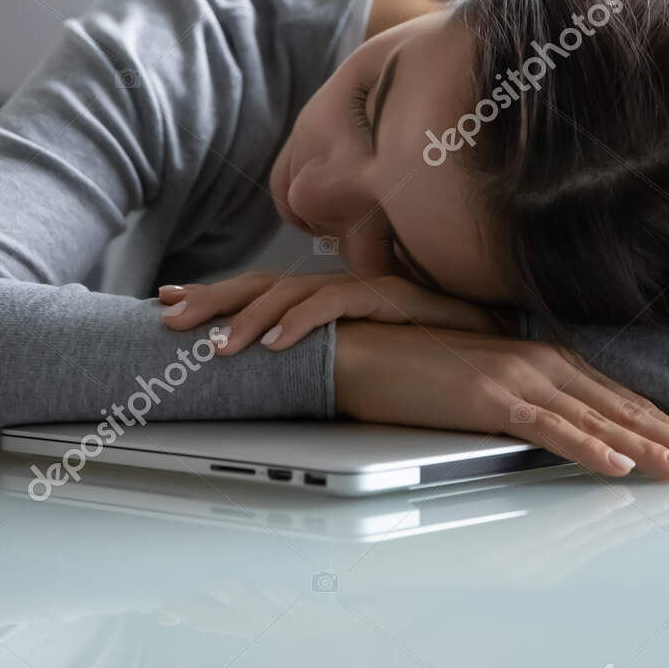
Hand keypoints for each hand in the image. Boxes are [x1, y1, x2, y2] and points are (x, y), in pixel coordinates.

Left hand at [158, 270, 499, 353]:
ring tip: (218, 346)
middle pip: (263, 284)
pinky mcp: (392, 295)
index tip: (169, 300)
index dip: (217, 294)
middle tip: (168, 316)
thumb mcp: (367, 360)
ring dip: (251, 318)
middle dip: (213, 298)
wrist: (500, 343)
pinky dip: (303, 321)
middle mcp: (342, 287)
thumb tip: (277, 383)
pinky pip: (336, 303)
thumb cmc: (436, 354)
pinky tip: (277, 342)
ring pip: (292, 291)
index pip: (263, 290)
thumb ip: (329, 362)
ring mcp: (365, 288)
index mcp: (331, 299)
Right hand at [332, 321, 668, 482]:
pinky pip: (549, 428)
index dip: (663, 425)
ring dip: (649, 449)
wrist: (359, 346)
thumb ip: (524, 399)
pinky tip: (617, 464)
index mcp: (542, 359)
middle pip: (622, 408)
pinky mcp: (489, 399)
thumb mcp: (483, 383)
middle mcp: (541, 363)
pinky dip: (588, 447)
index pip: (618, 399)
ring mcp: (518, 378)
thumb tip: (552, 425)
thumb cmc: (414, 365)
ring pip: (599, 420)